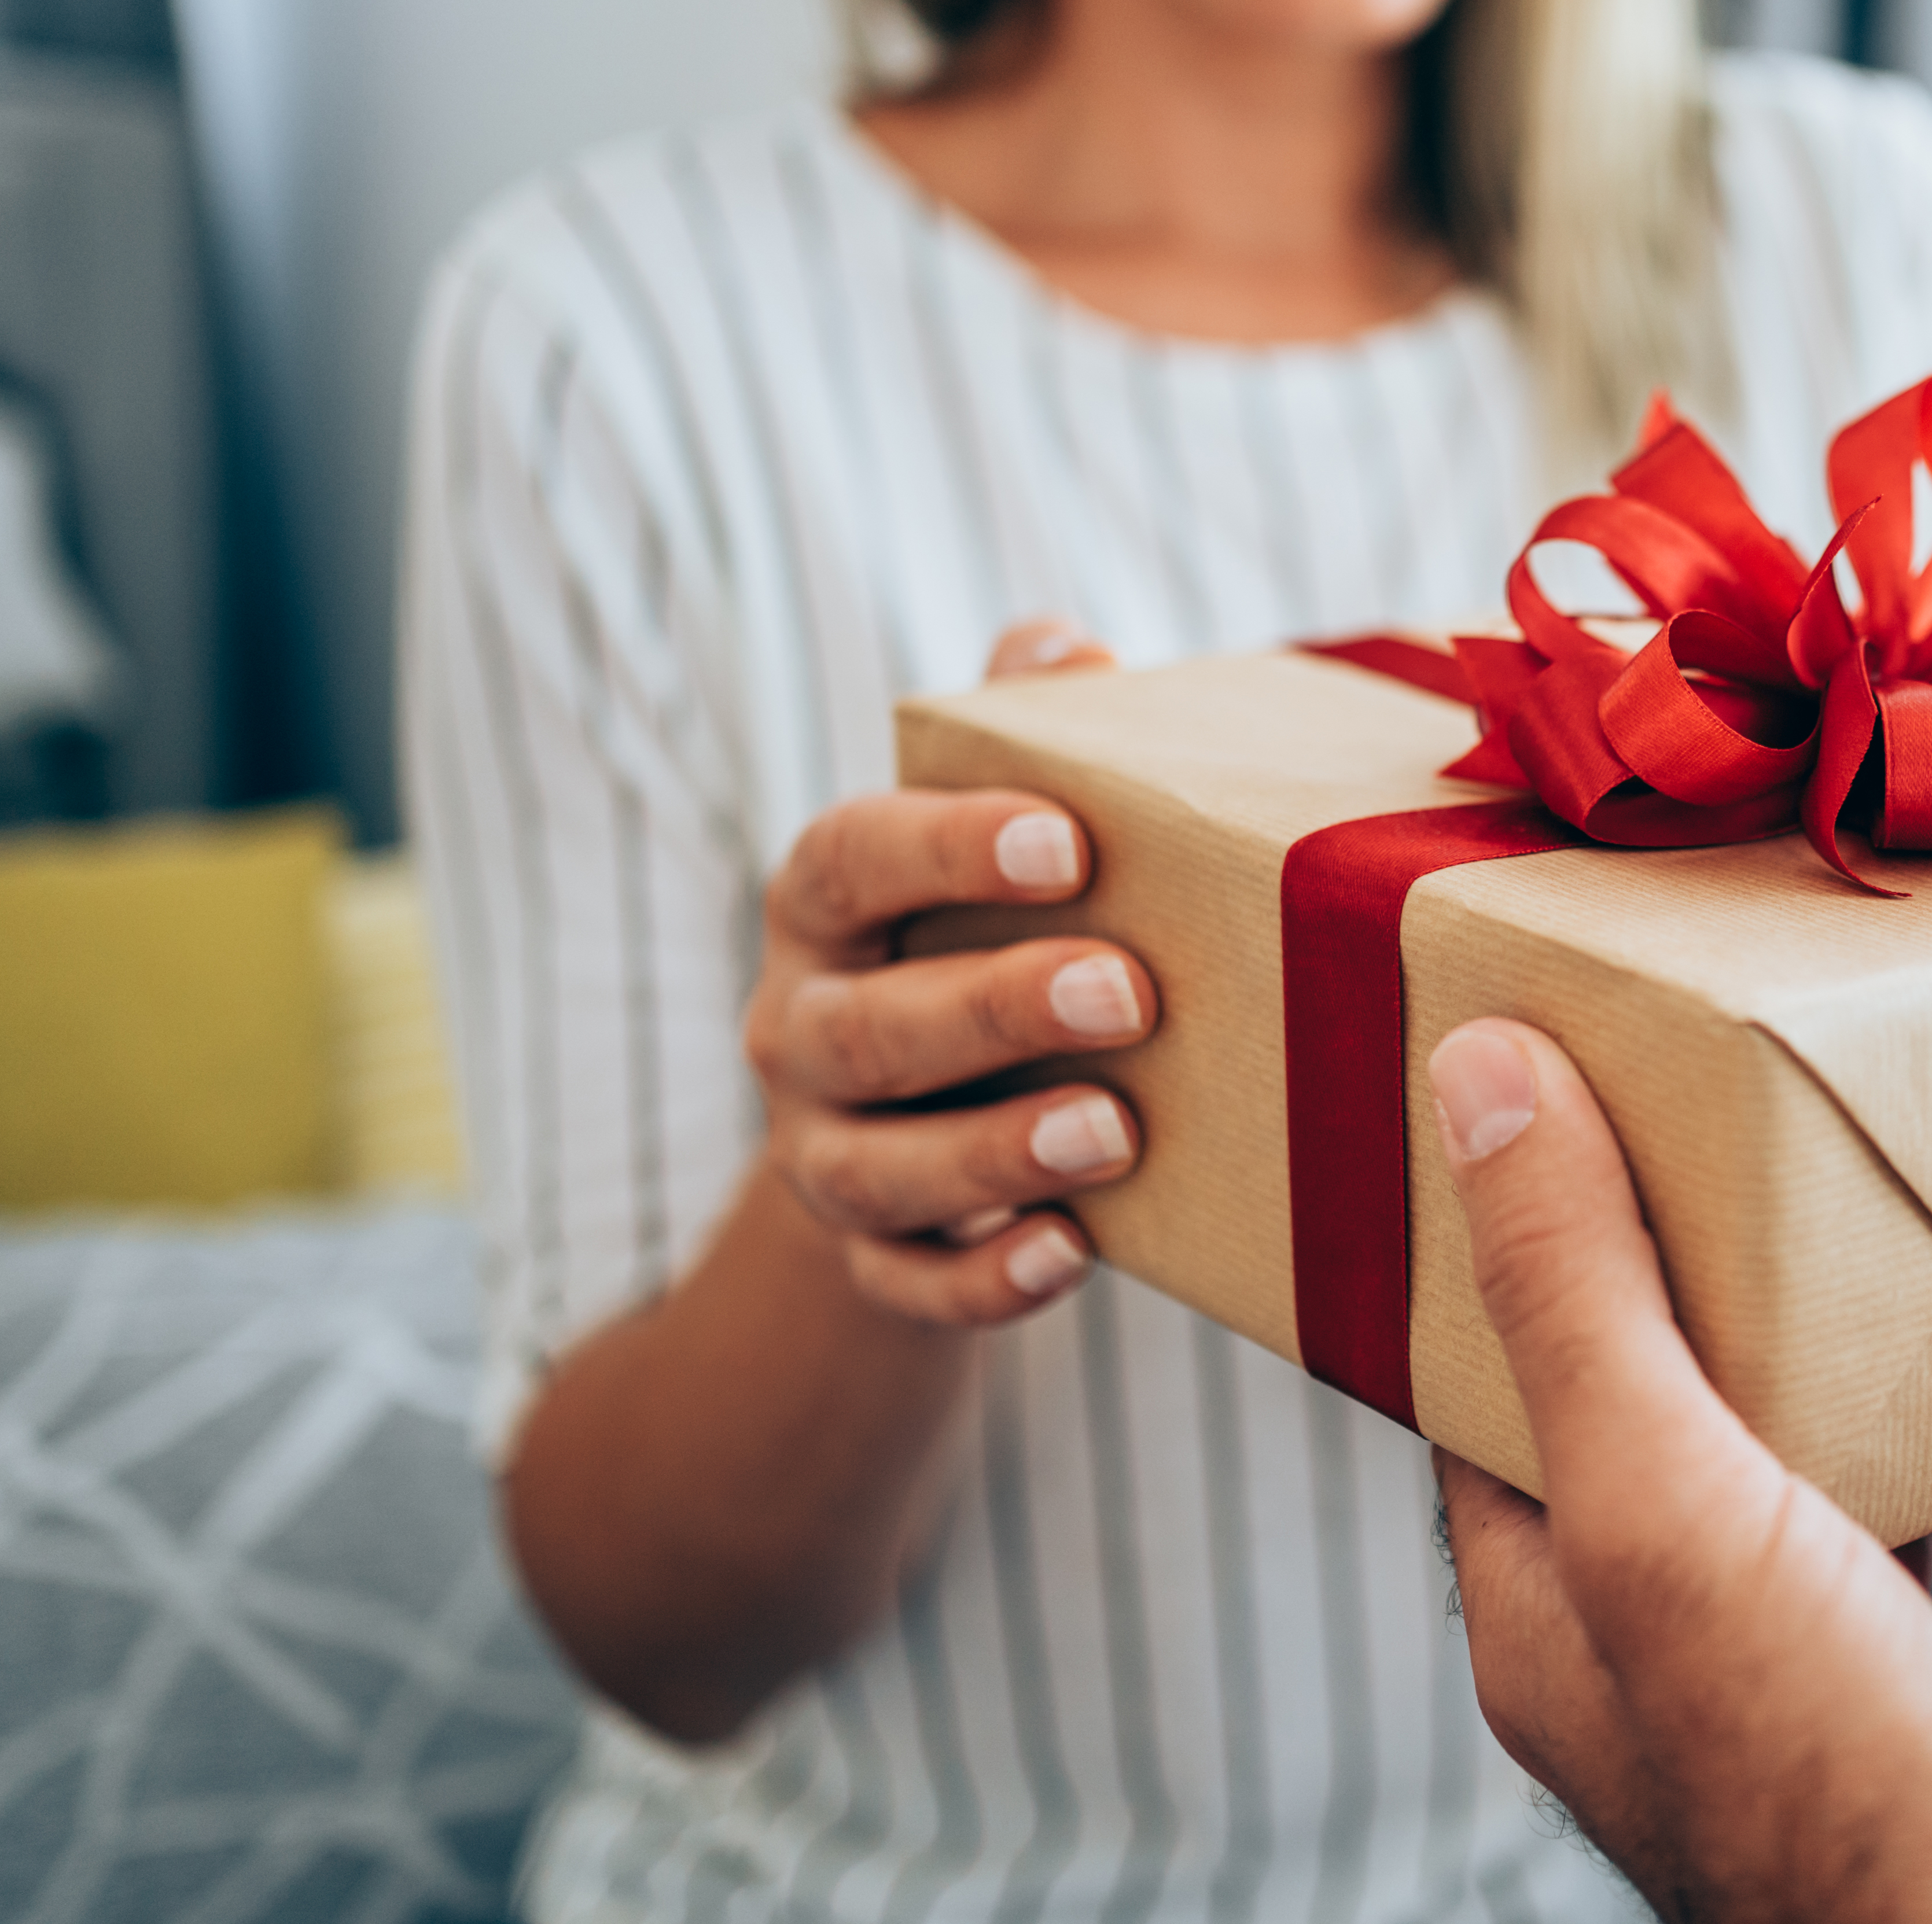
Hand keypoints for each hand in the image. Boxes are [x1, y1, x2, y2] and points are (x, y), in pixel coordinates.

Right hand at [742, 616, 1153, 1322]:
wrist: (914, 1112)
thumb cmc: (977, 930)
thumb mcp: (991, 831)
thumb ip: (1021, 731)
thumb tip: (1065, 645)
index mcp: (825, 905)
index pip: (851, 856)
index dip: (947, 845)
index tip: (1065, 836)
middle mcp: (799, 1030)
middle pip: (869, 1026)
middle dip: (995, 1007)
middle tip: (1132, 989)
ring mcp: (825, 1154)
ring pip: (878, 1169)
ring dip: (996, 1152)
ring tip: (1115, 1130)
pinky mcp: (871, 1259)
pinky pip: (910, 1286)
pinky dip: (985, 1282)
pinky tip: (1073, 1254)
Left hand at [1426, 1020, 1931, 1923]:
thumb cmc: (1835, 1786)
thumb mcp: (1667, 1498)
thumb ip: (1575, 1297)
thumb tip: (1478, 1081)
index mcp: (1565, 1616)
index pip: (1499, 1398)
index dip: (1516, 1246)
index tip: (1569, 1101)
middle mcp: (1683, 1672)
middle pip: (1688, 1440)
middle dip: (1739, 1293)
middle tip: (1792, 1135)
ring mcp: (1836, 1722)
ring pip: (1868, 1514)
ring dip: (1920, 1392)